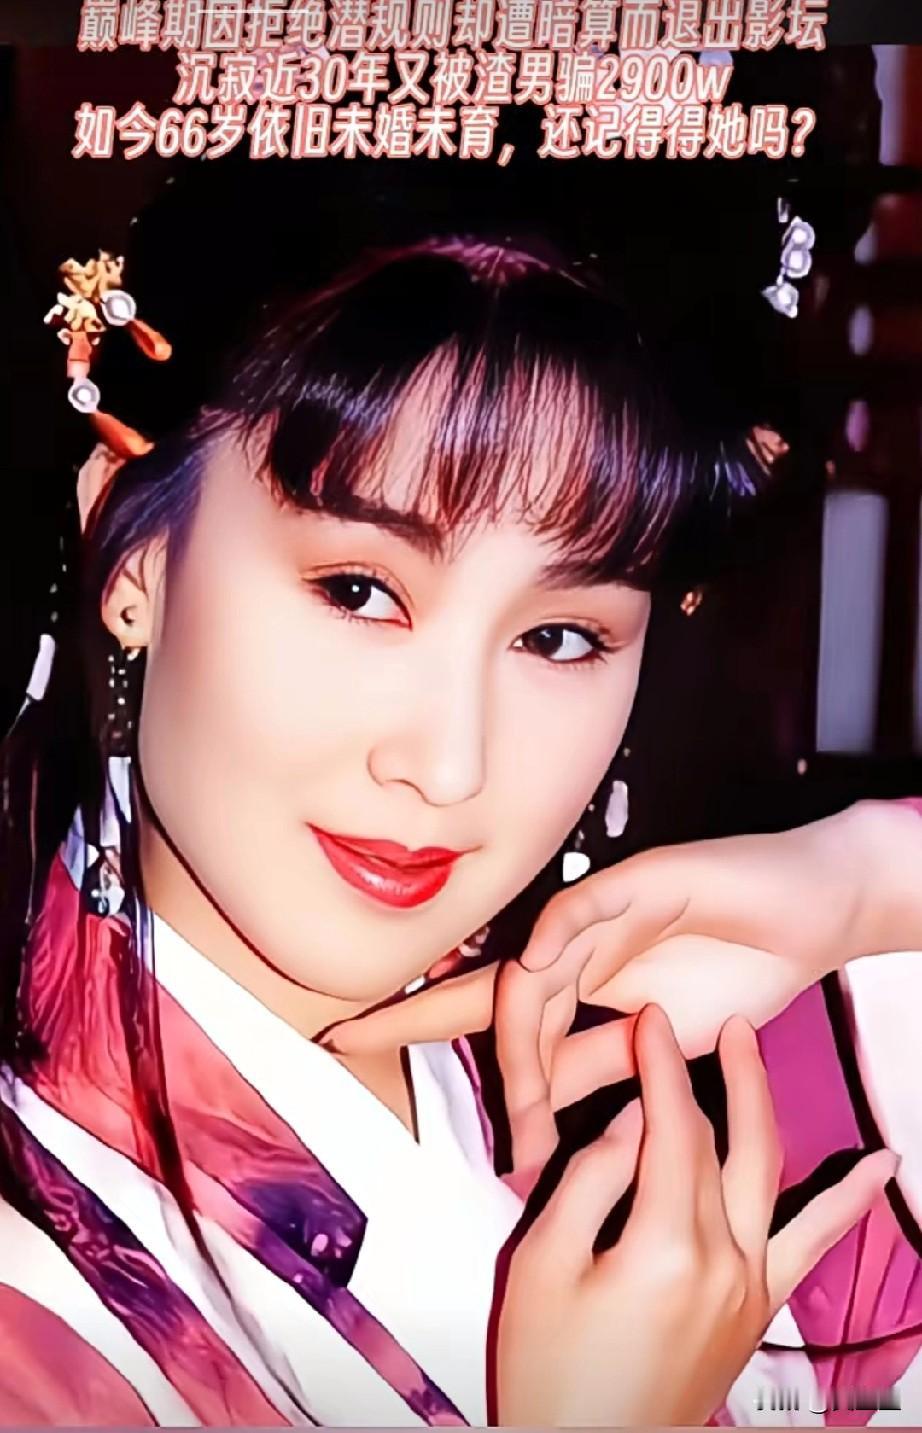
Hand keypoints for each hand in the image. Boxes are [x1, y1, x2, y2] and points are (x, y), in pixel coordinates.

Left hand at [322, 802, 921, 1100]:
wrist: (805, 913)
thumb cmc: (729, 971)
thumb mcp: (655, 1047)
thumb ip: (594, 1072)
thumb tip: (533, 1130)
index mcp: (569, 982)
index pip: (480, 1010)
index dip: (412, 1022)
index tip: (341, 1039)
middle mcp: (569, 945)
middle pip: (486, 991)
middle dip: (421, 1019)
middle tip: (378, 1054)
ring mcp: (599, 913)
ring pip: (534, 970)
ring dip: (523, 1040)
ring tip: (531, 1110)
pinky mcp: (642, 881)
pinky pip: (588, 906)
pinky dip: (560, 934)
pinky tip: (537, 962)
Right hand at [495, 1004, 896, 1426]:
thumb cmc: (550, 1366)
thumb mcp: (542, 1263)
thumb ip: (590, 1179)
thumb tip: (632, 1118)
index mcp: (667, 1247)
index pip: (672, 1128)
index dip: (660, 1067)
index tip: (648, 1021)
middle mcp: (725, 1261)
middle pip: (722, 1142)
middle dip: (709, 1073)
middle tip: (699, 1021)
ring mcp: (751, 1287)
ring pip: (769, 1174)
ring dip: (764, 1104)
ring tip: (753, 1046)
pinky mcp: (759, 1308)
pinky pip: (813, 1243)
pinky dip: (849, 1200)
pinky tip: (880, 1165)